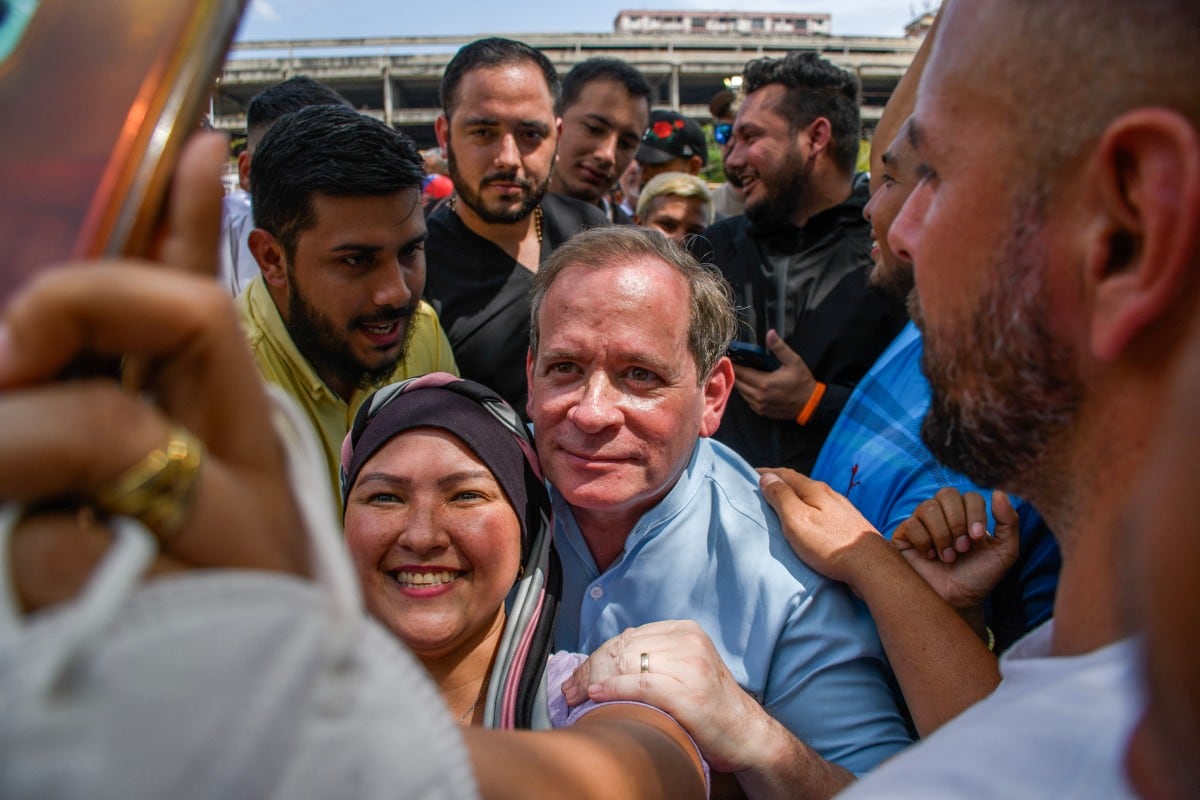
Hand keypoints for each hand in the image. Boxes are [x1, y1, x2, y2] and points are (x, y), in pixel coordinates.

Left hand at [0, 133, 308, 611]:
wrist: (264, 731)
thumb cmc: (214, 613)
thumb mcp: (183, 504)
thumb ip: (135, 417)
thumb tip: (57, 342)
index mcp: (237, 440)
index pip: (214, 301)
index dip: (196, 215)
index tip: (196, 149)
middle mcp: (233, 465)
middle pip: (172, 318)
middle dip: (73, 304)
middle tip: (13, 356)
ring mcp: (206, 524)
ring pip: (84, 435)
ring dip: (24, 478)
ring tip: (66, 543)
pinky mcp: (160, 585)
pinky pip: (48, 548)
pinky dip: (37, 573)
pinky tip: (95, 605)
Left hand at [560, 620, 774, 773]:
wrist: (747, 735)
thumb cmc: (709, 707)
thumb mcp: (684, 669)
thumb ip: (652, 658)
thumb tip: (602, 662)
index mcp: (685, 631)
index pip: (627, 637)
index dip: (595, 657)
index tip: (576, 677)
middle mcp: (688, 641)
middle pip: (622, 648)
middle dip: (590, 669)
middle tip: (569, 691)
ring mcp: (690, 664)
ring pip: (627, 662)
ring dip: (594, 681)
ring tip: (576, 697)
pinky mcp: (689, 691)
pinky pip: (640, 684)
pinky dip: (614, 689)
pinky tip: (597, 696)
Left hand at [731, 329, 817, 420]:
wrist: (810, 405)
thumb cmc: (802, 382)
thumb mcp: (793, 361)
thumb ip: (779, 348)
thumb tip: (770, 333)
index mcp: (764, 383)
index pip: (740, 372)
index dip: (732, 364)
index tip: (727, 356)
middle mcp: (758, 396)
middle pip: (737, 382)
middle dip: (733, 372)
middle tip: (731, 362)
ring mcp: (759, 405)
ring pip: (740, 392)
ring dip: (739, 382)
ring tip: (739, 372)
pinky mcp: (761, 411)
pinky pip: (747, 400)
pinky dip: (745, 392)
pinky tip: (748, 384)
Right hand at [757, 468, 887, 591]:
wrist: (872, 566)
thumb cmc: (830, 545)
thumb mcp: (797, 520)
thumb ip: (781, 497)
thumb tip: (767, 477)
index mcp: (814, 490)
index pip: (785, 473)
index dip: (766, 472)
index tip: (750, 474)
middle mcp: (829, 494)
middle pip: (799, 483)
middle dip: (780, 483)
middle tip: (763, 489)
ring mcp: (842, 509)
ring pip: (812, 497)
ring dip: (795, 497)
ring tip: (782, 504)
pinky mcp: (849, 524)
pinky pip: (822, 510)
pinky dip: (808, 509)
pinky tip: (808, 520)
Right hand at [892, 489, 1019, 609]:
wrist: (957, 601)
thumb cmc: (979, 577)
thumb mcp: (1004, 552)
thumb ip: (1009, 523)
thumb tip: (999, 493)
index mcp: (966, 514)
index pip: (969, 496)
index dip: (974, 513)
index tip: (977, 538)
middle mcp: (942, 513)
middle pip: (946, 494)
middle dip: (958, 522)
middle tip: (962, 548)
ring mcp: (921, 522)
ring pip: (928, 507)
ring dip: (942, 534)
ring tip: (947, 556)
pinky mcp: (904, 535)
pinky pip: (911, 524)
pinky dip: (924, 542)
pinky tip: (929, 556)